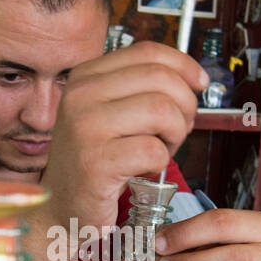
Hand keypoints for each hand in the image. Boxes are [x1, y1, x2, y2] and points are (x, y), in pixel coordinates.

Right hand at [43, 41, 205, 228]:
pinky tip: (146, 169)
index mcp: (85, 77)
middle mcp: (80, 96)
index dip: (184, 65)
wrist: (60, 208)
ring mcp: (85, 128)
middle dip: (185, 106)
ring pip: (162, 112)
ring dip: (175, 135)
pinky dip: (161, 162)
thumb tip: (192, 80)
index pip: (147, 52)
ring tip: (161, 150)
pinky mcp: (96, 162)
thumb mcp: (108, 113)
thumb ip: (141, 90)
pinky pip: (154, 150)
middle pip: (160, 80)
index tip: (199, 84)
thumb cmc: (93, 163)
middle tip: (178, 130)